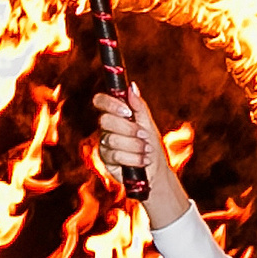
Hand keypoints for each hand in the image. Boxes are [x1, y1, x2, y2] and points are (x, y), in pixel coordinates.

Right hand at [91, 83, 191, 229]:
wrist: (156, 171)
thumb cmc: (152, 145)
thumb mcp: (148, 124)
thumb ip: (138, 106)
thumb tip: (131, 86)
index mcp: (115, 114)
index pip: (100, 101)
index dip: (110, 104)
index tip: (127, 112)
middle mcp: (106, 128)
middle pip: (105, 121)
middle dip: (128, 129)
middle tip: (144, 135)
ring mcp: (104, 144)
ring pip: (112, 139)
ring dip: (134, 146)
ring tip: (147, 151)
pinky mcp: (106, 160)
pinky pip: (115, 155)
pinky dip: (133, 158)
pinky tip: (143, 161)